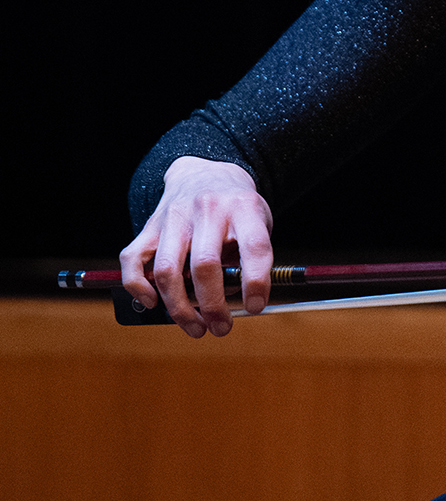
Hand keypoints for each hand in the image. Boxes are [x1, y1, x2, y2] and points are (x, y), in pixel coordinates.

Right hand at [121, 157, 274, 339]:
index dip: (255, 283)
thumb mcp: (257, 222)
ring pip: (167, 269)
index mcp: (244, 207)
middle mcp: (207, 208)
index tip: (254, 308)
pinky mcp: (150, 225)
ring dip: (179, 307)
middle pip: (205, 265)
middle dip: (213, 306)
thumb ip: (249, 258)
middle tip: (221, 328)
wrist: (203, 173)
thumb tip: (236, 303)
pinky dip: (138, 287)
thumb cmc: (235, 210)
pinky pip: (133, 260)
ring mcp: (174, 216)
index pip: (254, 247)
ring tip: (195, 327)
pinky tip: (153, 304)